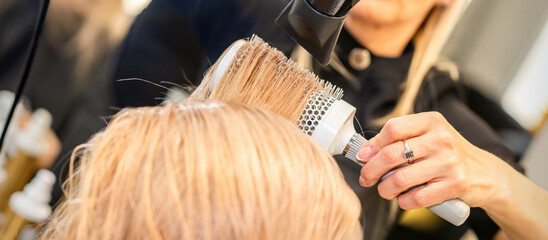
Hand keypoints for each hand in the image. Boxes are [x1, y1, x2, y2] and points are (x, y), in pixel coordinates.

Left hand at [357, 112, 506, 209]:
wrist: (485, 173)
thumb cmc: (447, 153)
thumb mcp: (428, 136)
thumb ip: (399, 140)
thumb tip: (365, 152)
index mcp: (432, 121)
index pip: (393, 128)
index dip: (373, 145)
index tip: (363, 156)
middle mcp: (441, 139)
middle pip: (392, 155)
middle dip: (371, 170)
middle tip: (366, 178)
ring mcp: (449, 162)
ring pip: (400, 179)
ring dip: (385, 189)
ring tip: (384, 190)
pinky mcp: (454, 185)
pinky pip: (417, 198)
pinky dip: (403, 201)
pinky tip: (403, 199)